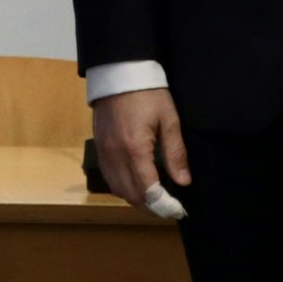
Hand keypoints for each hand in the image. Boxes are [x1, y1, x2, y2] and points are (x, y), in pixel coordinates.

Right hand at [91, 88, 190, 213]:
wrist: (119, 71)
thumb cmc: (148, 93)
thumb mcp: (169, 120)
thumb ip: (175, 153)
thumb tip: (184, 182)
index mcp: (135, 149)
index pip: (148, 190)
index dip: (163, 205)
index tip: (178, 210)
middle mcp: (115, 155)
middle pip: (131, 195)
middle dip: (151, 206)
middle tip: (169, 207)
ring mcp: (104, 152)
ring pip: (117, 189)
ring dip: (135, 199)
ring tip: (154, 198)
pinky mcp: (98, 147)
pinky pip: (108, 177)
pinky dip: (122, 187)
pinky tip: (136, 184)